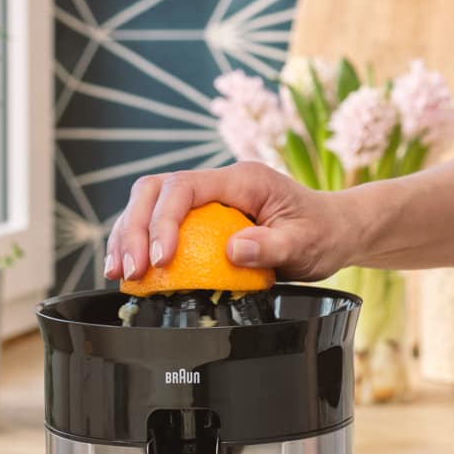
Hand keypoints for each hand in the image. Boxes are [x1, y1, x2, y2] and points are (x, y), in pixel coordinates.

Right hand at [102, 162, 356, 283]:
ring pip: (149, 204)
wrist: (334, 231)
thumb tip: (233, 252)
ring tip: (119, 274)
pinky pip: (159, 224)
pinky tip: (133, 274)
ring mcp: (208, 199)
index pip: (186, 187)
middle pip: (155, 190)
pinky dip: (140, 245)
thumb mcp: (306, 243)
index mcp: (242, 179)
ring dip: (127, 236)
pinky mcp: (202, 219)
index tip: (161, 259)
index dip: (164, 220)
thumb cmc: (323, 233)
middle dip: (134, 228)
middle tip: (129, 270)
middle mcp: (219, 183)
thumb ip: (272, 246)